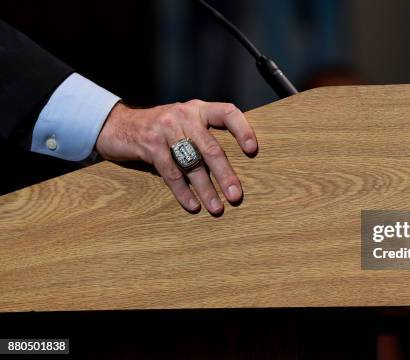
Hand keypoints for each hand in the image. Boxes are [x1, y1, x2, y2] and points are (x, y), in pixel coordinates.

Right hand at [95, 100, 257, 214]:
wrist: (117, 125)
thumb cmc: (160, 129)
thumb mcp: (183, 123)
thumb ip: (204, 134)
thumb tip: (233, 166)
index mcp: (198, 109)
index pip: (228, 113)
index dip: (243, 130)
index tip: (253, 150)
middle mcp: (184, 115)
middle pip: (211, 147)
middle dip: (225, 174)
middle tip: (235, 195)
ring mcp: (166, 128)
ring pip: (192, 163)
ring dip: (206, 189)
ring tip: (216, 208)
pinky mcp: (150, 144)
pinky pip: (171, 173)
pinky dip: (183, 192)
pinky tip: (193, 205)